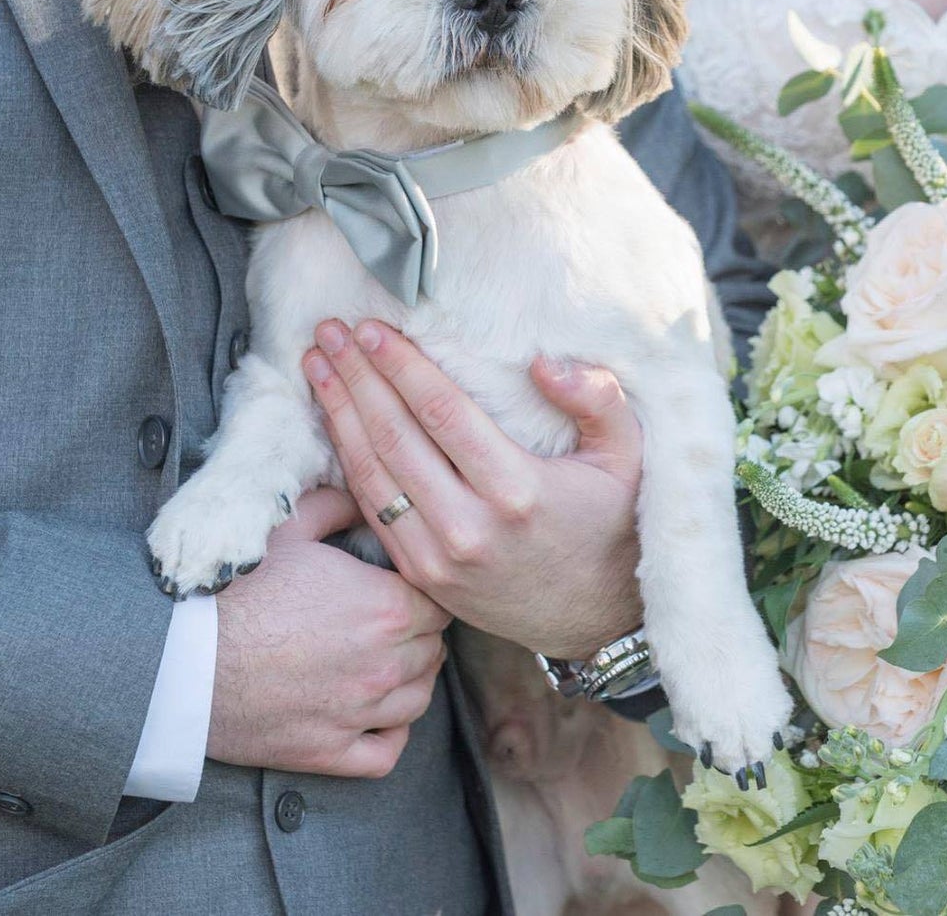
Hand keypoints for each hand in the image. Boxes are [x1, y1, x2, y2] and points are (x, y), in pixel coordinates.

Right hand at [207, 488, 451, 776]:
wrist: (176, 657)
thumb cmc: (232, 589)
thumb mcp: (287, 527)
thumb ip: (338, 506)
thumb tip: (365, 498)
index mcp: (387, 607)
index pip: (440, 601)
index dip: (425, 592)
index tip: (405, 588)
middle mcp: (385, 664)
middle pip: (433, 648)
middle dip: (419, 633)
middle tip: (393, 622)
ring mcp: (359, 714)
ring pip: (419, 698)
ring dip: (411, 679)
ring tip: (388, 662)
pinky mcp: (329, 752)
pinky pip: (387, 753)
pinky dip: (391, 734)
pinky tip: (379, 716)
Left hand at [302, 319, 645, 658]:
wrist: (597, 618)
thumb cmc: (612, 524)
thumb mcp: (629, 457)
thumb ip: (597, 399)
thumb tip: (542, 361)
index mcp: (518, 490)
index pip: (441, 411)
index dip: (400, 365)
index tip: (371, 329)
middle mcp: (470, 527)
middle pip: (394, 436)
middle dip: (356, 377)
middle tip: (330, 331)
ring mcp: (439, 558)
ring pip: (372, 473)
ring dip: (339, 414)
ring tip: (317, 366)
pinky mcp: (422, 577)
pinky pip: (374, 510)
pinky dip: (348, 462)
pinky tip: (335, 422)